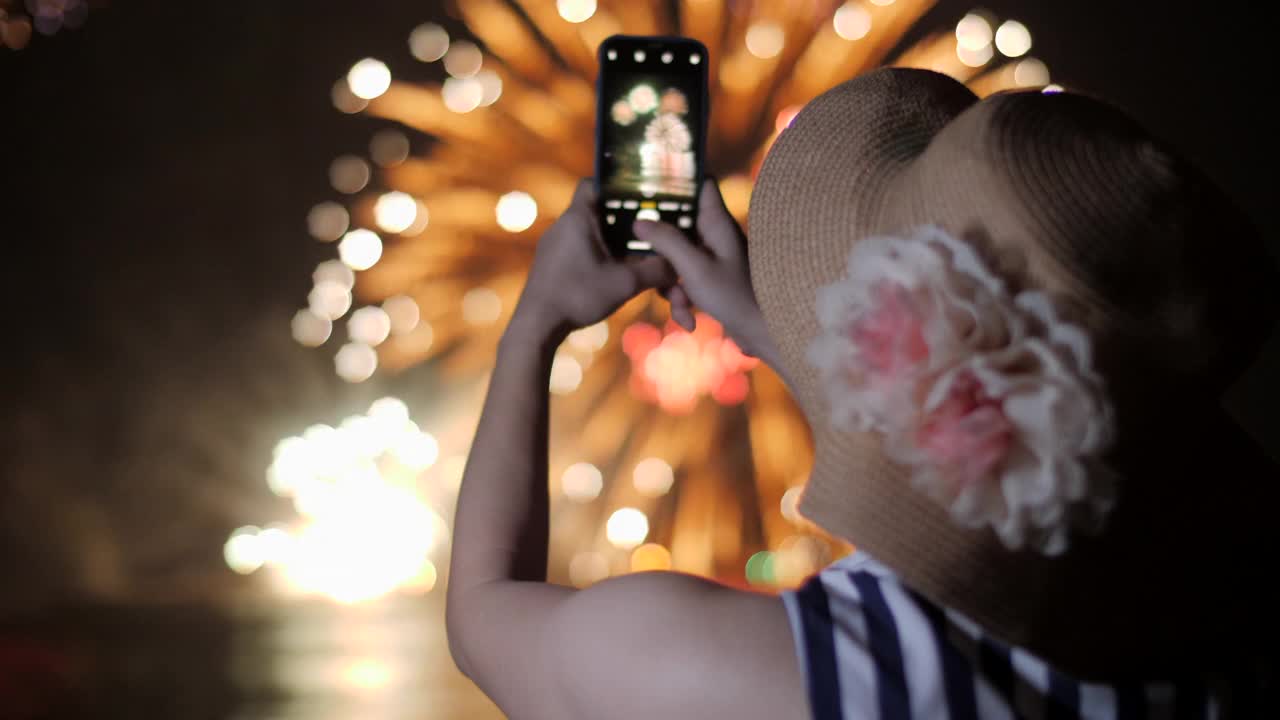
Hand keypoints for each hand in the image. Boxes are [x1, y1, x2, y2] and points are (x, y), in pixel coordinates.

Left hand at [514, 180, 676, 338]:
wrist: (537, 325)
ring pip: (591, 231)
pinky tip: (613, 272)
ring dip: (612, 241)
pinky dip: (599, 254)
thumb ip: (655, 271)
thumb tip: (677, 265)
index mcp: (578, 218)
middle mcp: (563, 226)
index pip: (594, 183)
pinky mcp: (552, 263)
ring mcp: (555, 245)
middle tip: (647, 232)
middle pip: (598, 210)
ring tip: (634, 256)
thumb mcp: (625, 283)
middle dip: (624, 221)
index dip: (617, 187)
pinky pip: (580, 248)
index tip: (639, 198)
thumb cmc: (578, 297)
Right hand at [633, 179, 780, 367]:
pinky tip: (689, 320)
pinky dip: (682, 300)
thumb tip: (639, 221)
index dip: (677, 179)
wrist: (762, 334)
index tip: (648, 184)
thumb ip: (667, 241)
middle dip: (660, 248)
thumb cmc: (734, 296)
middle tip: (645, 259)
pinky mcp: (709, 279)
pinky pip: (683, 281)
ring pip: (675, 257)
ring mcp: (711, 257)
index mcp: (716, 222)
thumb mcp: (694, 268)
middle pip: (676, 224)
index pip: (701, 182)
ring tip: (680, 304)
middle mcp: (714, 235)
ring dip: (670, 284)